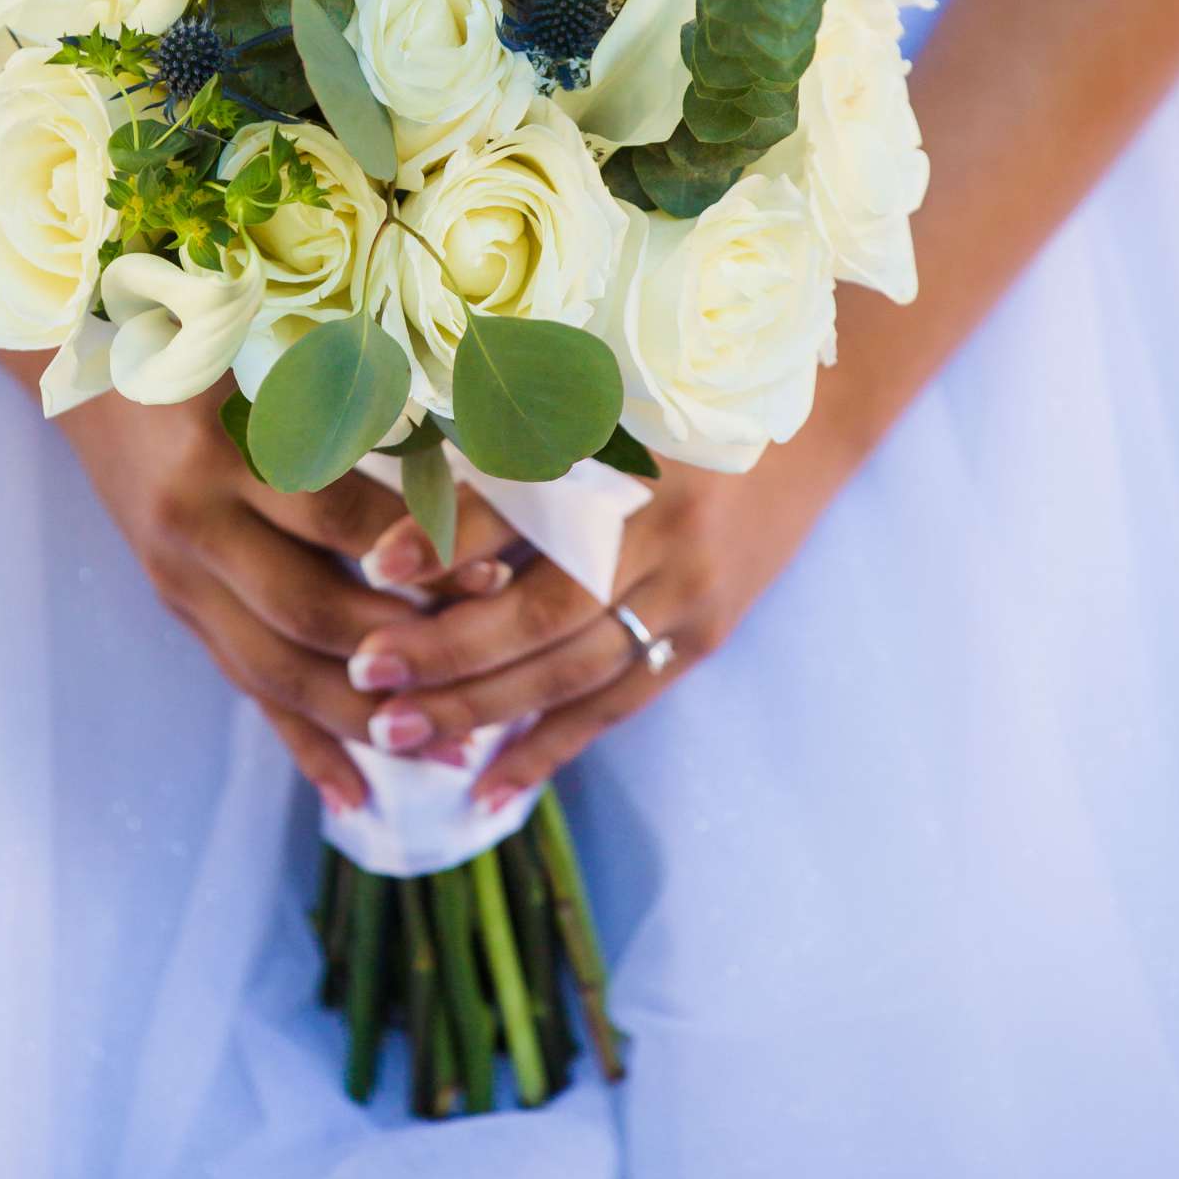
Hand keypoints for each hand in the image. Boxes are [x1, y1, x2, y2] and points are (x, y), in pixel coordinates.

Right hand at [59, 385, 517, 811]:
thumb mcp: (257, 346)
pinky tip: (362, 798)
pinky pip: (247, 694)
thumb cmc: (194, 337)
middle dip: (405, 646)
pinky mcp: (181, 613)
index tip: (494, 563)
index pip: (331, 514)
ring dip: (369, 718)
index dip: (413, 545)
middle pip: (307, 611)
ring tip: (454, 747)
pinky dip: (305, 748)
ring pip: (279, 673)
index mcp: (217, 452)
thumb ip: (345, 391)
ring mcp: (180, 581)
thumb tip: (474, 430)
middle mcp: (191, 527)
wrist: (80, 362)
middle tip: (490, 664)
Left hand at [348, 414, 861, 807]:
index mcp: (630, 450)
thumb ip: (516, 434)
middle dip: (448, 648)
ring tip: (395, 734)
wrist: (813, 416)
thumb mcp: (605, 391)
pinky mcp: (707, 632)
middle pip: (545, 606)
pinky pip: (618, 702)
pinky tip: (488, 786)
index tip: (375, 561)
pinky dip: (551, 747)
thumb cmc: (678, 392)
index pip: (526, 501)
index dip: (450, 533)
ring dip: (482, 707)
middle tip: (365, 676)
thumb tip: (403, 483)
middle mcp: (662, 525)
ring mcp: (691, 587)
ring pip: (574, 668)